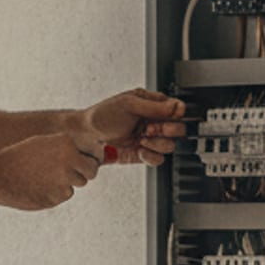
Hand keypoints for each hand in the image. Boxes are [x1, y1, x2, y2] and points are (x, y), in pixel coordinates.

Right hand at [0, 134, 100, 210]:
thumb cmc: (21, 157)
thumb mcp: (44, 143)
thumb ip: (68, 147)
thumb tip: (95, 154)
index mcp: (67, 143)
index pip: (96, 151)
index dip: (94, 156)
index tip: (90, 159)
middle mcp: (69, 160)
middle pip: (92, 171)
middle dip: (85, 173)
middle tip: (71, 172)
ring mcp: (64, 180)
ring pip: (78, 184)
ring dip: (68, 182)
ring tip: (45, 177)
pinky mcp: (58, 197)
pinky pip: (64, 195)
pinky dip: (55, 193)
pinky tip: (38, 187)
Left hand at [72, 88, 187, 166]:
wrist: (86, 136)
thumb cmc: (102, 115)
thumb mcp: (129, 104)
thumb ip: (155, 106)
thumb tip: (178, 106)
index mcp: (152, 105)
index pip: (178, 109)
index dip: (176, 115)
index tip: (166, 117)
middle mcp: (154, 121)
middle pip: (179, 129)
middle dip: (167, 130)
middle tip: (151, 128)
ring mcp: (150, 139)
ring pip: (170, 146)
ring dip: (157, 143)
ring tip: (141, 139)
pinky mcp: (144, 154)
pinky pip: (159, 160)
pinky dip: (151, 156)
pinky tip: (139, 149)